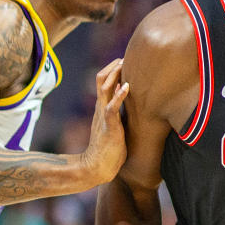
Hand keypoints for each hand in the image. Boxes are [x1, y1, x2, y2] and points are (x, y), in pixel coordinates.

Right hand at [82, 58, 129, 184]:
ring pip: (104, 88)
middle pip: (101, 79)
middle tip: (125, 57)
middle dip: (113, 66)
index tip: (123, 60)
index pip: (103, 81)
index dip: (112, 69)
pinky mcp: (109, 126)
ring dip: (115, 75)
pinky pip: (112, 108)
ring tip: (124, 64)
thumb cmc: (109, 148)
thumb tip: (126, 99)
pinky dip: (119, 96)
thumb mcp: (114, 124)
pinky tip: (127, 86)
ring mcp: (103, 116)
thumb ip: (116, 112)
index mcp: (102, 107)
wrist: (97, 166)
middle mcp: (101, 108)